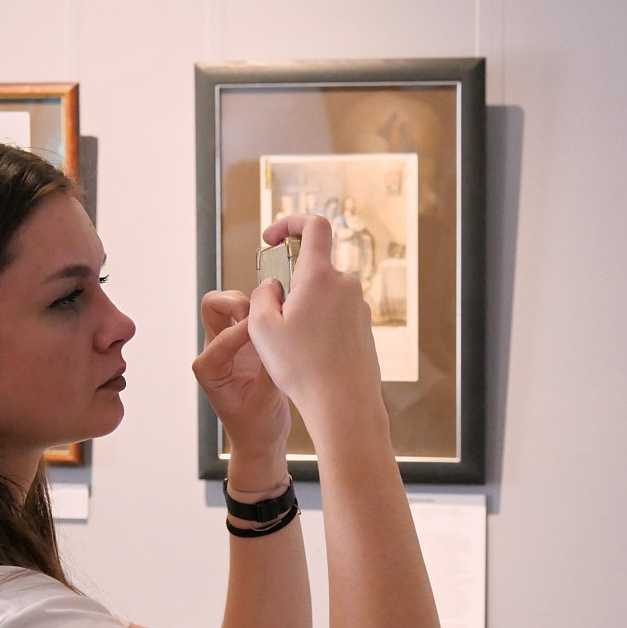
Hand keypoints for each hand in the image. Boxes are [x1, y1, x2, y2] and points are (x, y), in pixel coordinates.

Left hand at [193, 287, 289, 461]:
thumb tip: (277, 337)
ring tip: (278, 319)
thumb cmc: (256, 428)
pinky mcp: (246, 343)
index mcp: (208, 368)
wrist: (260, 439)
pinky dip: (265, 313)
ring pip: (231, 304)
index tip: (272, 330)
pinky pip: (250, 315)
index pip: (225, 335)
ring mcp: (229, 345)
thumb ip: (269, 369)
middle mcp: (214, 351)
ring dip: (253, 307)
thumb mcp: (265, 401)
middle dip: (240, 304)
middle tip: (267, 317)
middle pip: (214, 305)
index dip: (250, 329)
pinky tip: (282, 324)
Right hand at [243, 214, 380, 416]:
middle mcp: (345, 285)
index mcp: (320, 276)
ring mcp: (358, 307)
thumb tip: (273, 286)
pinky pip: (335, 315)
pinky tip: (308, 355)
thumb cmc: (301, 367)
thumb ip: (262, 294)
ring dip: (302, 307)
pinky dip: (318, 324)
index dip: (289, 222)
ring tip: (290, 342)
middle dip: (289, 281)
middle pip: (313, 266)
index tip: (271, 239)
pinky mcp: (364, 328)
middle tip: (272, 314)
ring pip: (322, 294)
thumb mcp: (262, 327)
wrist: (344, 404)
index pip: (313, 225)